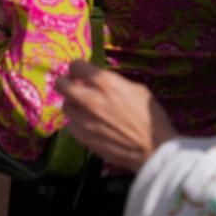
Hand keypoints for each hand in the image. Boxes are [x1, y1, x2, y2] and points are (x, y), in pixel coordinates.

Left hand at [57, 59, 176, 171]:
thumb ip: (114, 82)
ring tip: (84, 109)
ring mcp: (84, 119)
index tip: (81, 72)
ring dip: (73, 104)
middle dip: (66, 82)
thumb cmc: (151, 118)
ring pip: (65, 105)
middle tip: (73, 86)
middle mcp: (91, 99)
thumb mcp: (137, 90)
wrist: (154, 149)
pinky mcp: (83, 137)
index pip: (76, 66)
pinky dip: (77, 122)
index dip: (78, 68)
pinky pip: (71, 125)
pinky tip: (89, 124)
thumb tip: (97, 80)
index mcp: (106, 84)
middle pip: (61, 84)